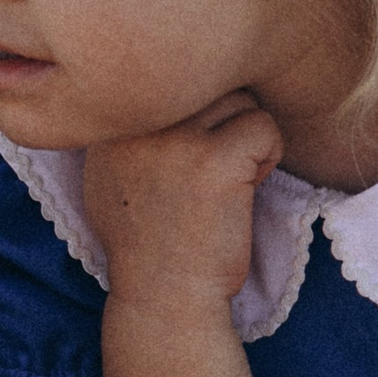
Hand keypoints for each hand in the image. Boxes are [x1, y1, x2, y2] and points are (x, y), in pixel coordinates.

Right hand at [81, 91, 281, 319]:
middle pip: (207, 82)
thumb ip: (124, 132)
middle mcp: (135, 124)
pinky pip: (264, 126)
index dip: (195, 114)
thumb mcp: (108, 180)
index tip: (190, 161)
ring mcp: (174, 140)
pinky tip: (248, 190)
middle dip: (224, 121)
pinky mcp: (214, 161)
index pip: (170, 78)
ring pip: (239, 99)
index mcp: (109, 124)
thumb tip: (150, 87)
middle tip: (218, 169)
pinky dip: (269, 156)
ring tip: (232, 180)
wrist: (164, 298)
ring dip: (247, 137)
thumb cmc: (148, 244)